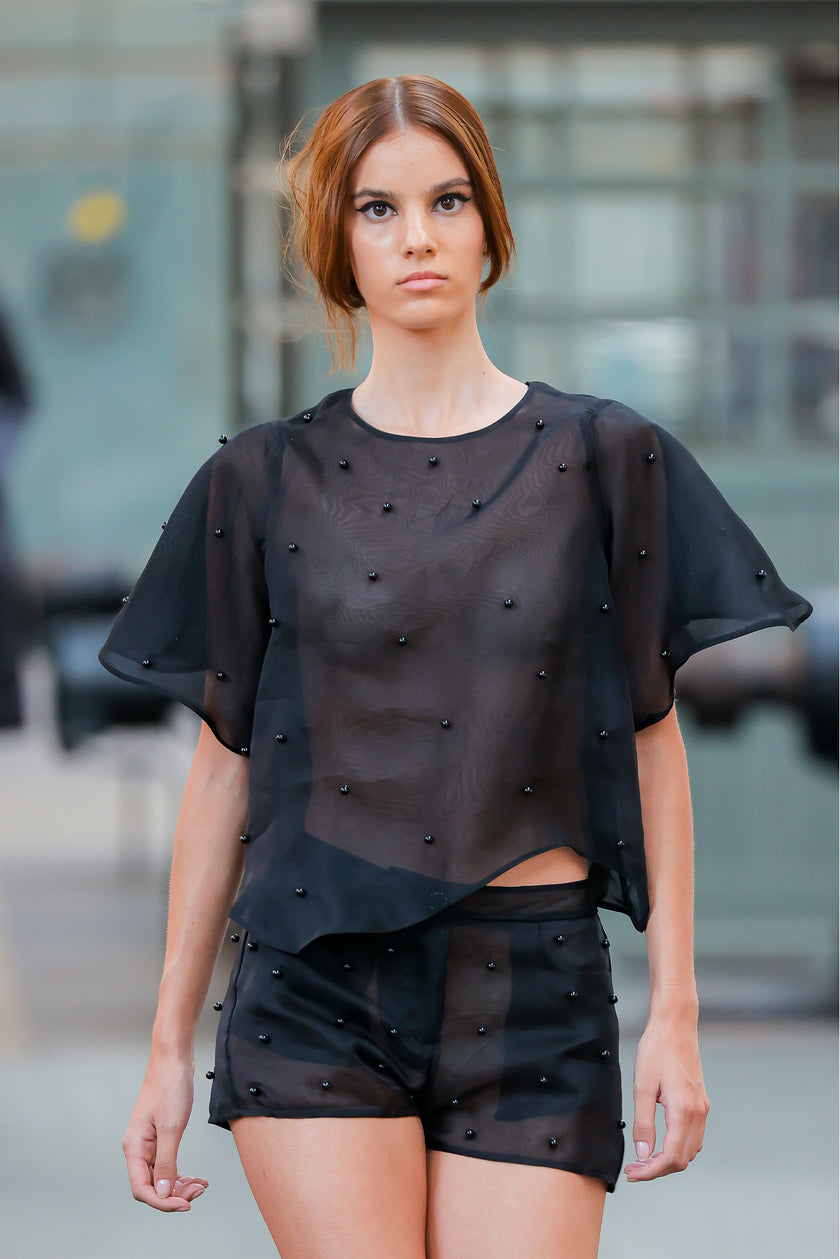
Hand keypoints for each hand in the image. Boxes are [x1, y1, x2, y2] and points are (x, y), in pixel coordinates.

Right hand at [122, 1053, 208, 1210]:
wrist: (174, 1059)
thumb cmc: (170, 1087)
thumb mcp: (171, 1127)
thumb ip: (166, 1162)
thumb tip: (162, 1191)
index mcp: (134, 1147)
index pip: (142, 1188)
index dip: (162, 1201)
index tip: (185, 1204)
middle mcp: (137, 1148)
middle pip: (151, 1185)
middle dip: (174, 1193)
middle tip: (198, 1192)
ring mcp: (148, 1143)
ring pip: (160, 1176)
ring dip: (179, 1185)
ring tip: (200, 1185)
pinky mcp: (159, 1137)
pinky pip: (166, 1163)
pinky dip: (180, 1173)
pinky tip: (195, 1177)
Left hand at [624, 1013, 709, 1181]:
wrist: (676, 1026)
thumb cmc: (657, 1050)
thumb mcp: (642, 1086)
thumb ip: (643, 1123)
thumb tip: (643, 1153)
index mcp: (684, 1111)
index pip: (672, 1157)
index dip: (652, 1171)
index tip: (633, 1173)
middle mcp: (698, 1113)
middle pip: (683, 1159)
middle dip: (658, 1169)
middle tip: (634, 1167)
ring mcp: (702, 1108)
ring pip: (690, 1150)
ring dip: (668, 1159)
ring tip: (644, 1157)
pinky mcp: (701, 1103)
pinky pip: (693, 1136)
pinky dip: (678, 1146)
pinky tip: (659, 1142)